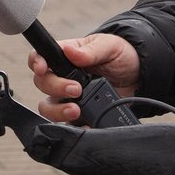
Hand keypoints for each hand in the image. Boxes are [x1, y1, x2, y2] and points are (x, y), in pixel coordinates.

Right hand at [26, 34, 140, 123]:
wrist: (139, 77)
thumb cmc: (121, 55)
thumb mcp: (110, 46)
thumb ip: (92, 50)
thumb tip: (71, 52)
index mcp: (66, 56)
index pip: (40, 57)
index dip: (36, 62)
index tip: (42, 68)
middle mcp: (63, 77)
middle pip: (43, 84)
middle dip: (56, 88)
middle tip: (76, 89)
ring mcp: (69, 98)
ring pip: (49, 107)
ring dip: (58, 111)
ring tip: (76, 110)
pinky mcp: (80, 114)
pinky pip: (69, 125)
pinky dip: (75, 127)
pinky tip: (87, 124)